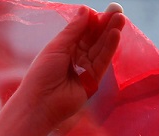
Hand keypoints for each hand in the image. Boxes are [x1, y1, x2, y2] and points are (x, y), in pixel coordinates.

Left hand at [0, 3, 124, 135]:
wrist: (39, 104)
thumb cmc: (40, 75)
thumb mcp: (56, 47)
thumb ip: (73, 30)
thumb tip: (85, 9)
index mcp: (64, 49)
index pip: (82, 31)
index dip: (92, 20)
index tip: (100, 10)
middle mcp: (76, 58)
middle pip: (94, 38)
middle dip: (105, 24)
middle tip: (116, 10)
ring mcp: (85, 69)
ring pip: (101, 48)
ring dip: (111, 33)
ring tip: (120, 18)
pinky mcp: (93, 80)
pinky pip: (103, 61)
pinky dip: (110, 47)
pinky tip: (115, 34)